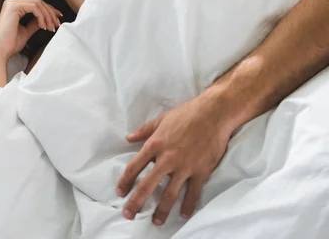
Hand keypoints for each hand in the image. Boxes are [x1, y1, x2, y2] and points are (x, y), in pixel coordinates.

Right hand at [0, 0, 62, 61]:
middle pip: (38, 1)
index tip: (58, 19)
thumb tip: (45, 19)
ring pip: (38, 3)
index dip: (49, 10)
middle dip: (51, 12)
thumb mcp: (26, 31)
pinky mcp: (13, 7)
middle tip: (57, 24)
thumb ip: (35, 23)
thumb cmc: (10, 44)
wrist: (0, 52)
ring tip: (51, 27)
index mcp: (14, 8)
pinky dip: (42, 16)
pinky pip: (34, 7)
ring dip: (48, 15)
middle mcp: (12, 3)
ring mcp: (12, 4)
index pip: (36, 4)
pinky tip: (43, 27)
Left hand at [117, 92, 231, 225]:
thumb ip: (144, 130)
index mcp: (155, 144)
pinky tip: (183, 214)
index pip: (135, 166)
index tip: (121, 192)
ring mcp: (184, 166)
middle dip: (136, 202)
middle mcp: (167, 158)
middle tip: (129, 214)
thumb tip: (128, 138)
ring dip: (161, 210)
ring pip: (169, 194)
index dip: (125, 181)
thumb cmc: (187, 113)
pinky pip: (193, 193)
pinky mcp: (200, 171)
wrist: (214, 113)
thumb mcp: (162, 119)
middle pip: (147, 185)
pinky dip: (188, 205)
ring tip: (156, 222)